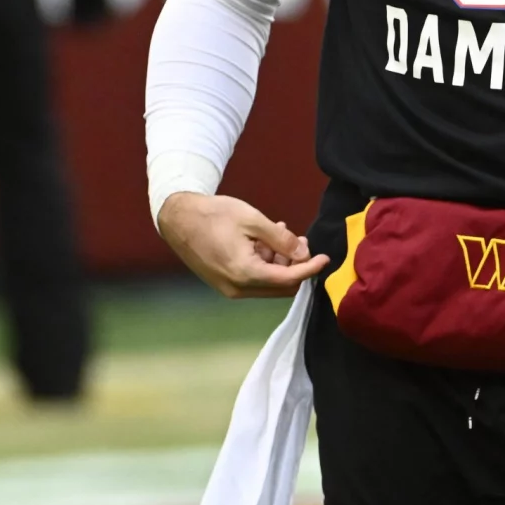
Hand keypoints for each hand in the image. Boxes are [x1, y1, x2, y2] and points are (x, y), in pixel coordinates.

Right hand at [157, 192, 330, 298]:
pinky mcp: (223, 283)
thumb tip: (303, 254)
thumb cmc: (214, 215)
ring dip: (279, 262)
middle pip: (281, 286)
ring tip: (279, 233)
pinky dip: (264, 263)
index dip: (310, 268)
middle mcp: (237, 288)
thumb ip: (281, 239)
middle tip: (299, 241)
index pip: (289, 279)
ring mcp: (228, 288)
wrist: (179, 219)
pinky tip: (264, 241)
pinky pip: (253, 279)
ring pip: (268, 282)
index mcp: (245, 273)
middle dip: (295, 265)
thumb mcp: (252, 220)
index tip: (326, 257)